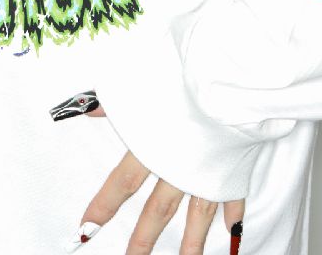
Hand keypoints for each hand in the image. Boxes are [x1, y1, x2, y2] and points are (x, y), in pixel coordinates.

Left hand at [51, 92, 244, 253]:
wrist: (229, 89)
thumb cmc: (183, 83)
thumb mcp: (141, 86)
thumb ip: (114, 101)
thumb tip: (86, 108)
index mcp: (153, 148)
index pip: (121, 183)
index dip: (103, 207)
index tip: (86, 230)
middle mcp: (179, 168)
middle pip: (158, 211)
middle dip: (143, 239)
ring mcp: (209, 174)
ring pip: (196, 217)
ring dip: (189, 244)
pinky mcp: (234, 170)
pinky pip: (234, 198)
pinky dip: (233, 216)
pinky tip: (232, 234)